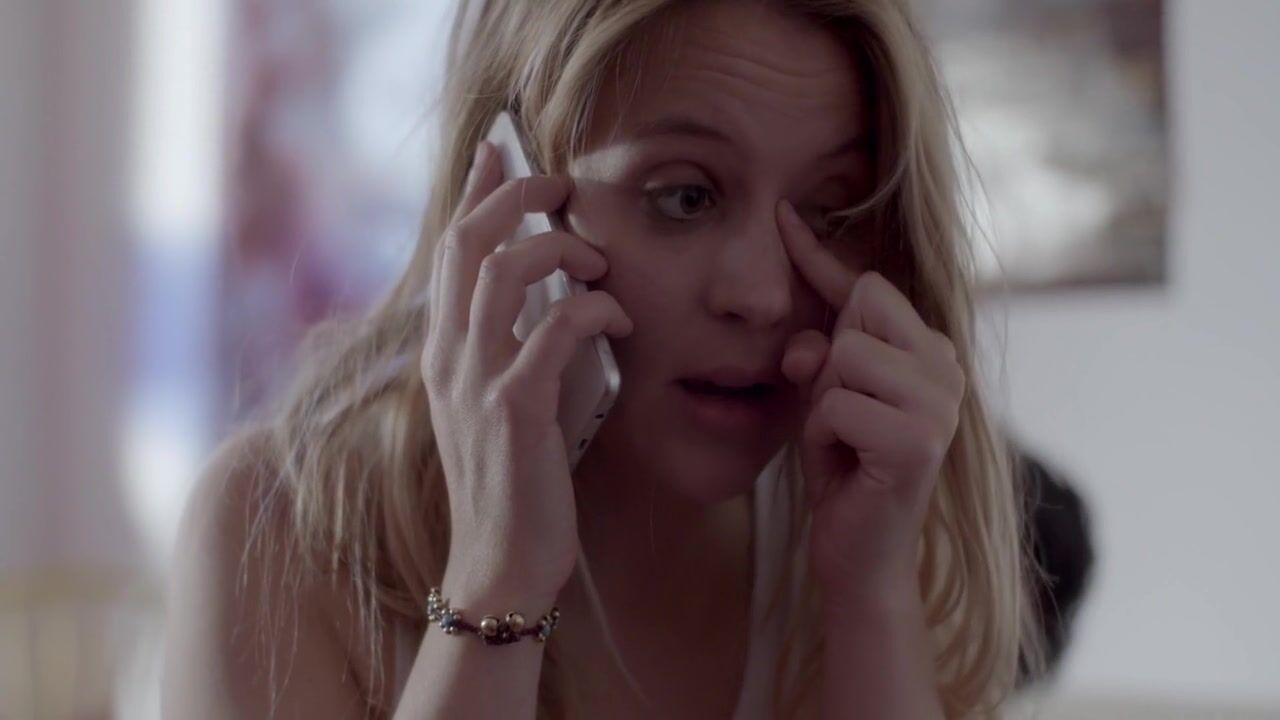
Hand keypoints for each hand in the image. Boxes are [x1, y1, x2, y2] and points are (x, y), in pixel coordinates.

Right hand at [421, 141, 632, 596]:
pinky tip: (621, 322)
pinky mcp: (513, 409)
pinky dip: (593, 310)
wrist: (500, 563)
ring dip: (561, 249)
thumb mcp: (508, 402)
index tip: (501, 148)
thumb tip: (553, 298)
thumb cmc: (517, 481)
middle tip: (563, 184)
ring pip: (504, 270)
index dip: (475, 191)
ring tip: (602, 265)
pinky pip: (553, 328)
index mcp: (444, 351)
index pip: (449, 247)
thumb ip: (517, 347)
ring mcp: (475, 380)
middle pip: (467, 239)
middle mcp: (448, 355)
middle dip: (517, 195)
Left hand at [775, 200, 965, 611]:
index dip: (819, 258)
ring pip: (846, 355)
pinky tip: (847, 465)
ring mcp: (940, 402)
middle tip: (839, 416)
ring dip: (824, 403)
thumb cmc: (844, 471)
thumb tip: (808, 338)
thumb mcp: (825, 398)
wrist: (858, 555)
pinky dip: (824, 436)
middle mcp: (946, 367)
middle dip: (828, 362)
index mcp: (929, 352)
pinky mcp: (921, 438)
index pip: (871, 286)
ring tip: (844, 441)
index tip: (784, 216)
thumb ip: (821, 353)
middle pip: (860, 310)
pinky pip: (837, 404)